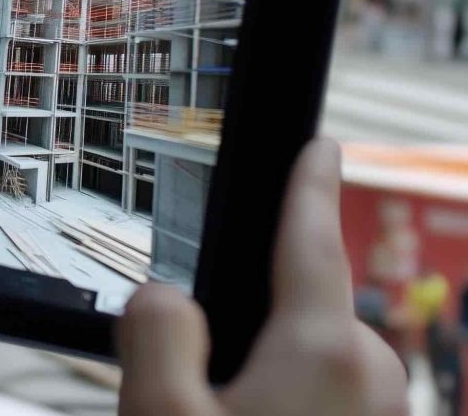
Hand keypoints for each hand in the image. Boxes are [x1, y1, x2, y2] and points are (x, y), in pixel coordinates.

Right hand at [116, 139, 407, 415]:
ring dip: (267, 370)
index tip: (320, 146)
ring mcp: (380, 412)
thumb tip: (162, 298)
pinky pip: (325, 393)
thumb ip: (155, 334)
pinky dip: (287, 399)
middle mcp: (371, 379)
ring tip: (218, 413)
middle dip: (250, 321)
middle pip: (298, 310)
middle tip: (199, 380)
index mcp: (322, 356)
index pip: (314, 244)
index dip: (311, 187)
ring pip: (308, 357)